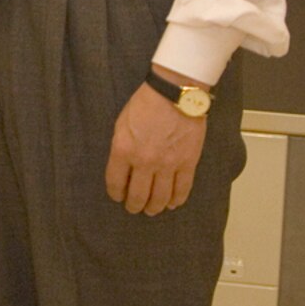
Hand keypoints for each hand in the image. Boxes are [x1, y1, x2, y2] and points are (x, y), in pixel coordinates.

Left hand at [104, 65, 207, 215]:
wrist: (174, 95)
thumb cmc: (145, 105)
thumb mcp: (121, 125)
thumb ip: (121, 148)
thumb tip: (123, 167)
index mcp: (123, 150)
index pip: (116, 182)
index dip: (116, 193)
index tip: (117, 197)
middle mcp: (144, 161)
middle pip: (139, 195)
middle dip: (134, 205)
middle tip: (134, 208)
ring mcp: (168, 164)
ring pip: (161, 197)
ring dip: (155, 207)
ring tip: (152, 210)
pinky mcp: (188, 163)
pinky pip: (182, 189)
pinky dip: (177, 200)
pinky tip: (172, 204)